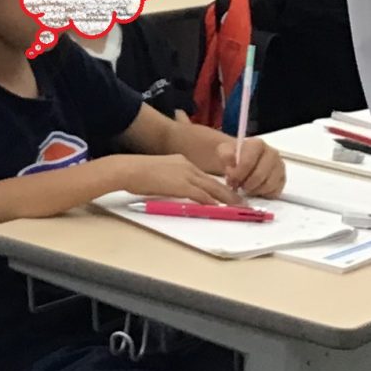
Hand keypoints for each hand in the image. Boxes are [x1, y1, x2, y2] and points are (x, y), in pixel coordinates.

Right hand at [109, 154, 242, 206]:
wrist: (128, 169)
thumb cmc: (138, 173)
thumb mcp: (159, 173)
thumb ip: (171, 179)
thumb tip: (176, 189)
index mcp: (183, 162)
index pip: (205, 176)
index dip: (219, 186)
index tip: (228, 195)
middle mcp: (188, 166)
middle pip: (214, 182)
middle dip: (229, 193)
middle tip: (242, 203)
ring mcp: (185, 175)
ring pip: (212, 188)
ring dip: (227, 199)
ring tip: (238, 207)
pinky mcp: (181, 185)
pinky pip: (201, 195)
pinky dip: (212, 202)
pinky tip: (219, 208)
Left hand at [217, 138, 285, 198]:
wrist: (241, 158)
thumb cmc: (234, 155)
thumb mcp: (224, 151)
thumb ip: (226, 157)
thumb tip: (232, 168)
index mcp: (257, 144)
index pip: (248, 163)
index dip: (237, 175)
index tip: (231, 180)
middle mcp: (272, 153)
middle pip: (259, 176)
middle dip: (245, 184)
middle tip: (238, 186)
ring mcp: (279, 166)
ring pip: (267, 186)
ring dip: (253, 190)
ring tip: (245, 186)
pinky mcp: (283, 179)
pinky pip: (274, 192)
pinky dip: (262, 194)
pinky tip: (255, 188)